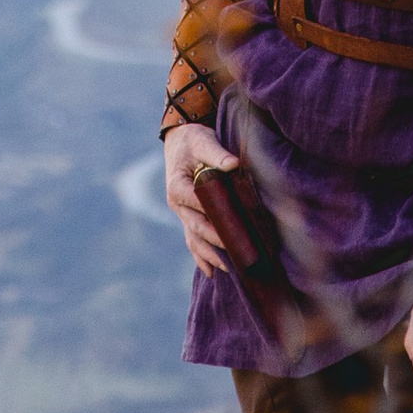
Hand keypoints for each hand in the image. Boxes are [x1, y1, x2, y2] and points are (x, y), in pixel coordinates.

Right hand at [164, 124, 239, 276]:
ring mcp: (182, 212)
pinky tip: (212, 271)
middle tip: (235, 256)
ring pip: (194, 238)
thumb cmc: (193, 140)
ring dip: (209, 254)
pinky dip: (201, 256)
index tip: (232, 231)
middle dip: (215, 243)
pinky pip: (193, 239)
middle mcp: (177, 203)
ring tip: (227, 269)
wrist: (181, 140)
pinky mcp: (188, 216)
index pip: (198, 206)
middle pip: (196, 227)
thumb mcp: (203, 141)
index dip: (214, 219)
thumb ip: (216, 154)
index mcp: (177, 186)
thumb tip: (233, 165)